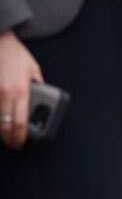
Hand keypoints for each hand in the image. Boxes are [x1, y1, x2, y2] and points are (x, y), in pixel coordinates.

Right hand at [0, 30, 41, 149]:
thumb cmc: (16, 55)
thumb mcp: (33, 69)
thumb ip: (38, 84)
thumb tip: (41, 95)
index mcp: (21, 91)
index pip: (21, 122)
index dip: (21, 136)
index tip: (21, 143)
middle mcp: (6, 95)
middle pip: (6, 125)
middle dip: (9, 138)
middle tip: (13, 144)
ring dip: (0, 131)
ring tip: (6, 135)